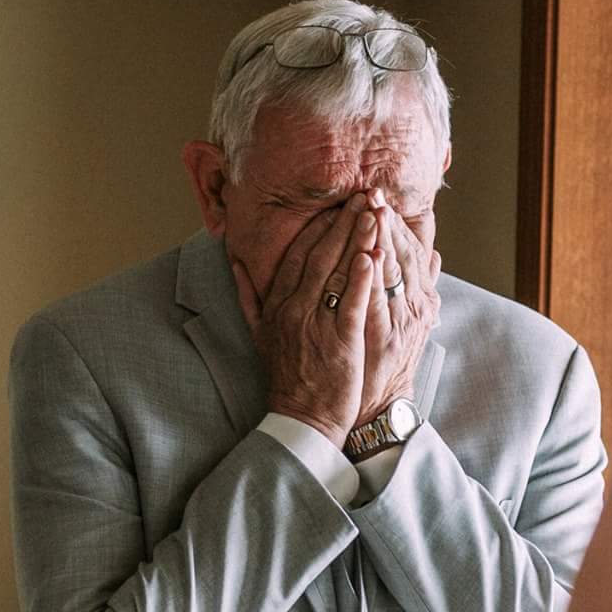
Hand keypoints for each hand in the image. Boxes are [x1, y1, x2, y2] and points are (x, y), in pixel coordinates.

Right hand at [231, 199, 376, 446]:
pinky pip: (351, 303)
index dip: (318, 226)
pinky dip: (362, 277)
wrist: (301, 416)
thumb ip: (249, 295)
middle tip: (363, 195)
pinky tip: (372, 254)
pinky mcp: (340, 342)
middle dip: (343, 222)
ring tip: (375, 213)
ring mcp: (316, 324)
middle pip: (319, 255)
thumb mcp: (260, 333)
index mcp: (277, 303)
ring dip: (357, 240)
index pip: (297, 254)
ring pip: (337, 273)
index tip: (337, 204)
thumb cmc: (288, 374)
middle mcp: (294, 308)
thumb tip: (236, 263)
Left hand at [355, 201, 441, 428]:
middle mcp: (413, 307)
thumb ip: (422, 287)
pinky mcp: (381, 338)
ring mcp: (398, 322)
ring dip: (382, 240)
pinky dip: (372, 278)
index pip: (406, 252)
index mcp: (418, 299)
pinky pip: (376, 302)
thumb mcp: (410, 322)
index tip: (380, 197)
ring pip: (390, 272)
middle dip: (386, 222)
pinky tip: (367, 256)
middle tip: (374, 192)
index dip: (394, 223)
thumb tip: (435, 255)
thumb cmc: (386, 363)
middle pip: (400, 255)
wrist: (379, 408)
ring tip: (372, 211)